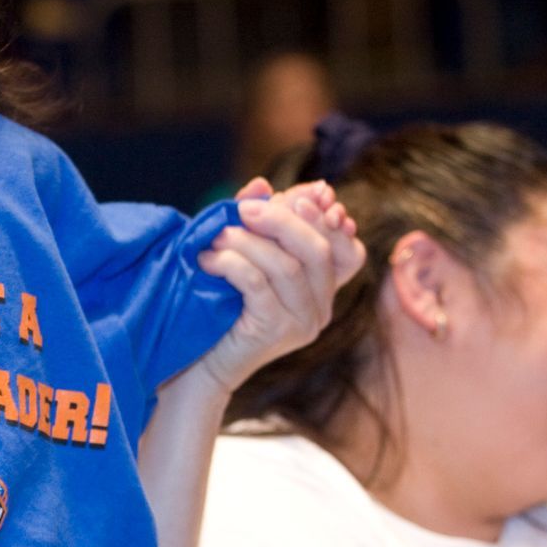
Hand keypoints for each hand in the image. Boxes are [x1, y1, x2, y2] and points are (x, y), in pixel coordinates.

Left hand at [187, 177, 363, 394]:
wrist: (198, 362)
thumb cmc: (221, 306)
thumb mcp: (243, 255)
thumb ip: (256, 221)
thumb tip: (260, 184)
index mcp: (323, 290)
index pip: (347, 250)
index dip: (327, 220)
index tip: (299, 196)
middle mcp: (321, 309)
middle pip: (318, 251)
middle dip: (281, 220)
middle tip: (243, 209)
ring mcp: (301, 323)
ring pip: (287, 266)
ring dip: (247, 242)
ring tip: (215, 236)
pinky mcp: (274, 332)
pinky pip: (258, 283)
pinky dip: (231, 263)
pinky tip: (208, 260)